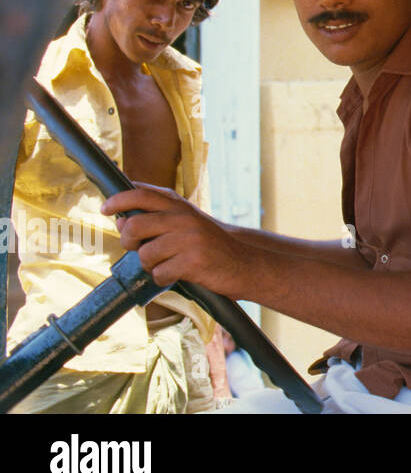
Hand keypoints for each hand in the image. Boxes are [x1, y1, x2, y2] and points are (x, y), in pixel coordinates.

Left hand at [101, 183, 255, 296]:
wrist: (243, 260)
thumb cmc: (208, 242)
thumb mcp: (186, 220)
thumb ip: (156, 216)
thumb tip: (121, 220)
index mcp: (179, 205)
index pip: (141, 194)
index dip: (119, 200)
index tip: (106, 208)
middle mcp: (183, 218)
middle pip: (134, 226)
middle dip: (128, 242)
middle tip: (137, 247)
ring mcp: (189, 239)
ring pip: (144, 254)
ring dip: (150, 265)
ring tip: (167, 263)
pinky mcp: (193, 261)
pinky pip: (159, 273)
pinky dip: (163, 278)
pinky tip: (177, 274)